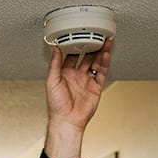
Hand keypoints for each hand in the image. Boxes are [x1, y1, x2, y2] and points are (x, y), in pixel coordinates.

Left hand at [44, 40, 112, 157]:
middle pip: (86, 57)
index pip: (72, 56)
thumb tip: (54, 49)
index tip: (79, 36)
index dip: (76, 46)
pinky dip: (104, 63)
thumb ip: (54, 64)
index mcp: (64, 74)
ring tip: (105, 41)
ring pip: (96, 63)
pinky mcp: (96, 87)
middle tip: (96, 36)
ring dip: (100, 52)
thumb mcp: (51, 81)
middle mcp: (76, 76)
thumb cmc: (56, 106)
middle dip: (91, 47)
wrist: (67, 121)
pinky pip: (101, 72)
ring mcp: (87, 81)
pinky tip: (106, 54)